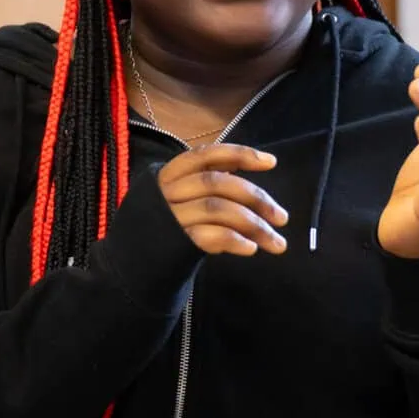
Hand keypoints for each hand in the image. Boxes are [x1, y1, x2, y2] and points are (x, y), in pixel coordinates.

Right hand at [157, 144, 289, 255]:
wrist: (135, 263)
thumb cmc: (166, 226)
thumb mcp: (181, 197)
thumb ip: (209, 183)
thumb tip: (252, 166)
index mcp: (171, 174)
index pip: (207, 155)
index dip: (239, 154)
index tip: (271, 162)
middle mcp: (168, 192)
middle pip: (217, 184)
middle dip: (255, 198)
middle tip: (283, 218)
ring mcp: (170, 217)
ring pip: (218, 209)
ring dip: (253, 225)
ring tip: (277, 243)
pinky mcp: (173, 243)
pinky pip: (209, 236)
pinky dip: (234, 240)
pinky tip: (252, 248)